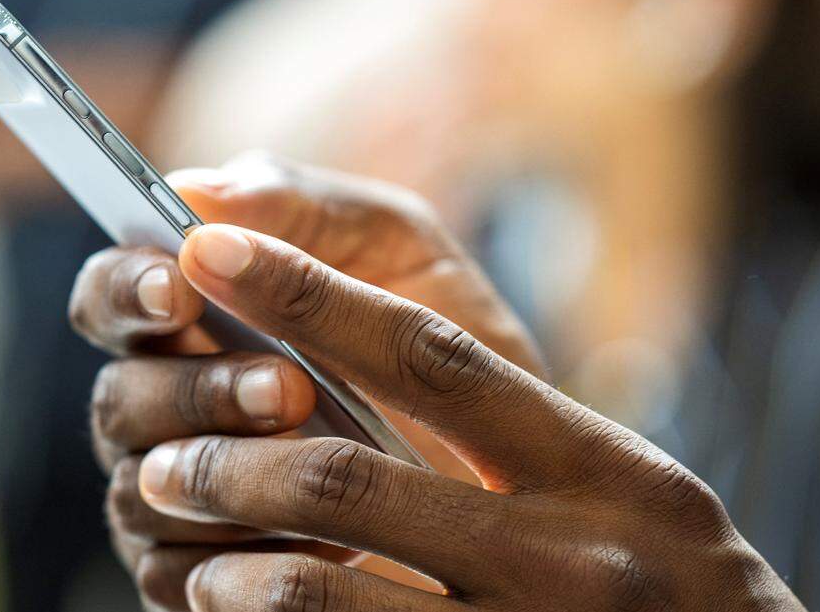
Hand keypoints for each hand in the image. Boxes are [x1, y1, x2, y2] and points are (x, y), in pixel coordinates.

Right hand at [69, 153, 540, 609]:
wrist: (521, 471)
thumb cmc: (447, 344)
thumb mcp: (398, 248)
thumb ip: (303, 207)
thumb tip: (195, 188)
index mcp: (195, 320)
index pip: (112, 295)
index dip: (124, 286)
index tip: (177, 283)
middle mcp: (168, 409)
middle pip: (117, 398)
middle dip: (194, 389)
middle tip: (289, 386)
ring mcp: (181, 498)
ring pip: (139, 491)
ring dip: (218, 473)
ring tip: (314, 456)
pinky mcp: (204, 576)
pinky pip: (176, 575)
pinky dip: (237, 557)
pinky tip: (319, 543)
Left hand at [120, 187, 803, 608]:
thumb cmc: (660, 564)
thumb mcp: (617, 468)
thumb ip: (498, 395)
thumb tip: (354, 313)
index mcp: (600, 464)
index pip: (431, 355)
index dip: (308, 294)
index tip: (212, 243)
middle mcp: (569, 553)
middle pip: (350, 478)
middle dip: (229, 456)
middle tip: (160, 451)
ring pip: (325, 584)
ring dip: (228, 547)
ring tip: (181, 527)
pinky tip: (222, 599)